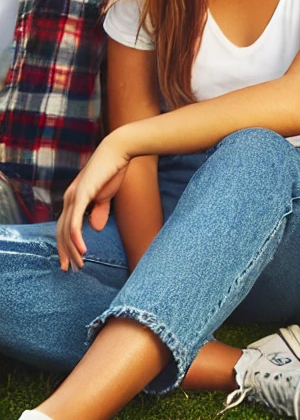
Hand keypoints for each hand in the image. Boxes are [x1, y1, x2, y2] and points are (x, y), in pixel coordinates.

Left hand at [56, 135, 132, 270]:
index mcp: (74, 199)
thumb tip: (94, 228)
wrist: (119, 150)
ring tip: (79, 264)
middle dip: (65, 252)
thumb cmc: (114, 170)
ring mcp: (73, 197)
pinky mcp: (80, 195)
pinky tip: (83, 250)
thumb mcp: (106, 195)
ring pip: (66, 231)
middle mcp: (68, 198)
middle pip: (60, 232)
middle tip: (70, 268)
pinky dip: (76, 238)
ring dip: (71, 250)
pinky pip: (74, 222)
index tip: (71, 260)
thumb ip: (99, 211)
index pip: (64, 227)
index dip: (65, 245)